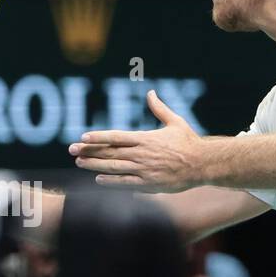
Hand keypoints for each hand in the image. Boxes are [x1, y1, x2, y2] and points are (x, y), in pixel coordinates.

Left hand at [69, 89, 208, 192]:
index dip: (98, 137)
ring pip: (114, 167)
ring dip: (94, 165)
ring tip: (79, 162)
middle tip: (72, 149)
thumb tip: (151, 92)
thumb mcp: (175, 121)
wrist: (203, 164)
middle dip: (89, 150)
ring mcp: (144, 170)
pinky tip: (98, 179)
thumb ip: (159, 108)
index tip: (83, 136)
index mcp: (146, 138)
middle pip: (110, 152)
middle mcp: (141, 154)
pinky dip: (111, 182)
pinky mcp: (149, 184)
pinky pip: (126, 183)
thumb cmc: (189, 141)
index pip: (116, 137)